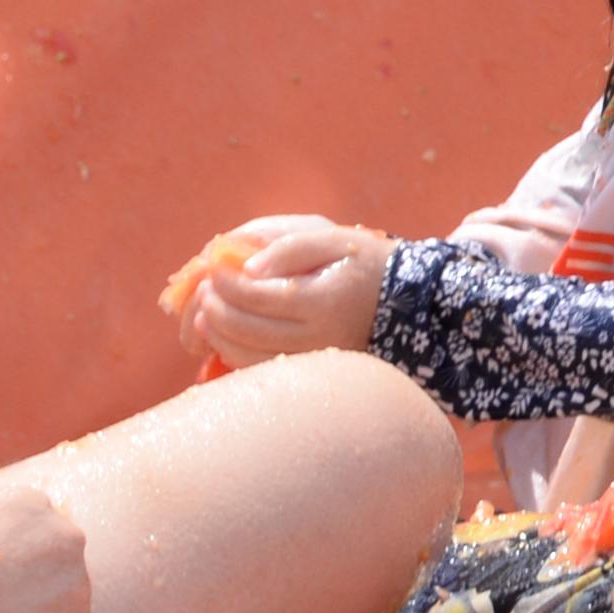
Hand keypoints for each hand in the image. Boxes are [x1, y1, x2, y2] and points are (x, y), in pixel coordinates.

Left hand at [185, 214, 394, 367]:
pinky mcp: (314, 371)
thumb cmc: (369, 263)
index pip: (257, 295)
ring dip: (219, 336)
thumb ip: (291, 247)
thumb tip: (248, 267)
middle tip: (203, 289)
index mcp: (322, 300)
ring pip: (250, 357)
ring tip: (205, 314)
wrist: (410, 303)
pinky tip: (225, 336)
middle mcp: (318, 336)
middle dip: (216, 309)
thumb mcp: (336, 241)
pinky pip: (264, 370)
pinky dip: (236, 354)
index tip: (212, 267)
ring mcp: (315, 359)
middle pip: (248, 329)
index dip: (226, 283)